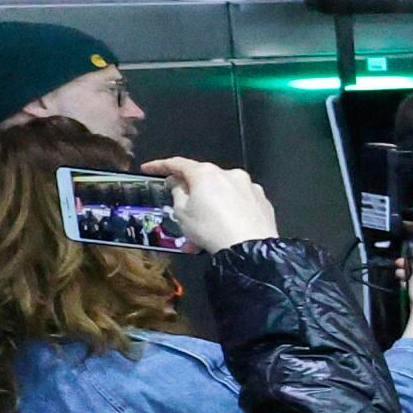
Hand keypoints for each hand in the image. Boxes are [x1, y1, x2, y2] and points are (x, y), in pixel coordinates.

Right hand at [147, 156, 277, 250]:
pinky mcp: (263, 201)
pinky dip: (228, 214)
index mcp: (206, 173)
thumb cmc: (210, 229)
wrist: (250, 249)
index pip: (178, 164)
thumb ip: (177, 193)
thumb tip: (179, 183)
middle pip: (204, 180)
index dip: (160, 166)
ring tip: (202, 233)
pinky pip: (239, 204)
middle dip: (191, 196)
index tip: (148, 169)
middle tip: (181, 212)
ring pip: (222, 195)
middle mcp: (230, 174)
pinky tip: (224, 231)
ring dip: (210, 209)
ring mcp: (250, 187)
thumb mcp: (182, 213)